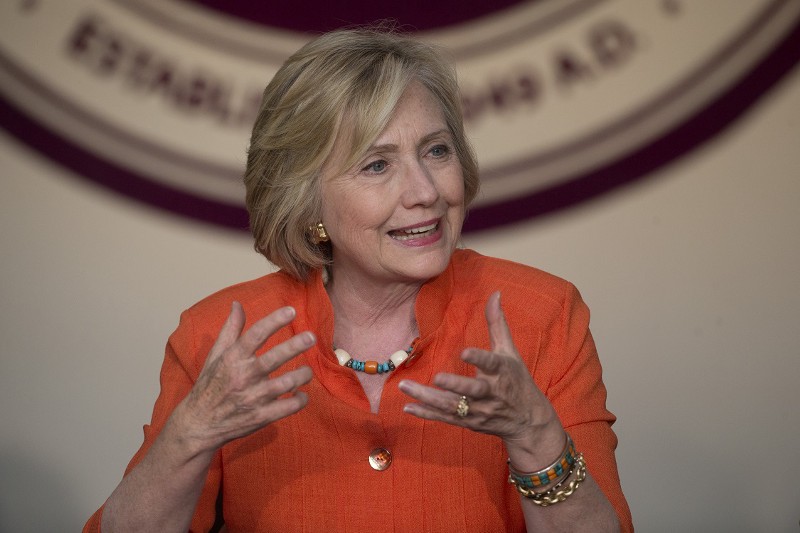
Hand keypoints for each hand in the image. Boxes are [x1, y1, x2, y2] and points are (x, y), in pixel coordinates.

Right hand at [175, 302, 314, 452]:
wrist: (199, 424)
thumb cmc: (209, 385)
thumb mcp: (216, 355)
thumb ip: (230, 329)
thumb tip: (237, 304)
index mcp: (233, 358)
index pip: (255, 334)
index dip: (274, 321)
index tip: (291, 311)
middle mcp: (243, 376)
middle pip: (273, 358)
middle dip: (295, 346)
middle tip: (311, 337)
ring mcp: (253, 398)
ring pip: (285, 384)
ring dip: (302, 375)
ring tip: (307, 371)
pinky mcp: (260, 416)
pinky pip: (288, 408)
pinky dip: (300, 400)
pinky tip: (302, 394)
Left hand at [399, 292, 563, 458]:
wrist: (528, 420)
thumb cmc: (516, 379)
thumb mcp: (510, 351)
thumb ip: (497, 323)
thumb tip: (495, 293)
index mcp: (502, 371)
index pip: (491, 364)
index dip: (479, 359)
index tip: (464, 353)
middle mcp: (491, 392)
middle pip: (472, 390)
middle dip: (454, 385)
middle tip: (436, 377)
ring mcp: (479, 410)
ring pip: (453, 406)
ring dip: (428, 398)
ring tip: (405, 386)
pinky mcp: (469, 422)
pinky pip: (446, 419)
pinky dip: (427, 414)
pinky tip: (407, 407)